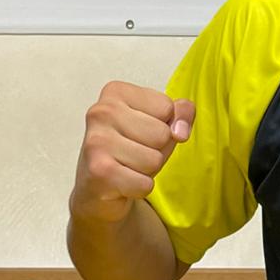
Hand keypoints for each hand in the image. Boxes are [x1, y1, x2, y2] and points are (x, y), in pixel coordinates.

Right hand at [71, 81, 194, 224]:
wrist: (97, 187)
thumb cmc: (131, 147)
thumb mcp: (161, 122)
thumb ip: (182, 112)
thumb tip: (181, 132)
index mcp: (116, 92)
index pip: (167, 108)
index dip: (164, 125)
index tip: (142, 131)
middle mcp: (101, 112)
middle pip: (162, 134)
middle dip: (157, 149)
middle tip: (135, 152)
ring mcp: (97, 141)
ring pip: (155, 160)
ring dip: (148, 170)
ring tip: (128, 166)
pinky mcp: (98, 171)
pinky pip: (145, 183)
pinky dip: (140, 187)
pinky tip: (123, 181)